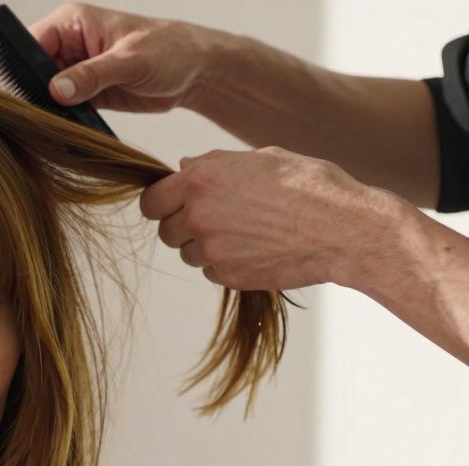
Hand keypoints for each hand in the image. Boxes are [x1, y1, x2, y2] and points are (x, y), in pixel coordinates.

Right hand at [27, 3, 224, 111]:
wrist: (195, 73)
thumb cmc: (170, 50)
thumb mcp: (130, 61)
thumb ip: (92, 75)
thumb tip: (57, 90)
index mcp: (74, 23)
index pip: (32, 43)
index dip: (22, 68)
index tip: (24, 93)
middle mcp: (70, 46)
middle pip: (32, 71)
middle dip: (34, 93)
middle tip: (39, 115)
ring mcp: (75, 71)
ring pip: (45, 93)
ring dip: (47, 110)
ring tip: (52, 124)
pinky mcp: (84, 94)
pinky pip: (62, 109)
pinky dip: (62, 120)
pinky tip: (64, 129)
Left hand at [138, 146, 403, 291]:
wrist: (345, 228)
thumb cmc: (311, 186)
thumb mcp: (262, 158)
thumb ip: (215, 163)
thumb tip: (184, 166)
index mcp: (200, 181)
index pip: (151, 202)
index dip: (162, 204)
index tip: (173, 206)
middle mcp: (198, 215)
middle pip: (166, 231)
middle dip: (184, 226)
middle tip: (218, 219)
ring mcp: (211, 249)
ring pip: (188, 253)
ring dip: (206, 246)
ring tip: (245, 232)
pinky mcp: (227, 276)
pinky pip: (211, 271)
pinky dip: (226, 264)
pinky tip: (256, 249)